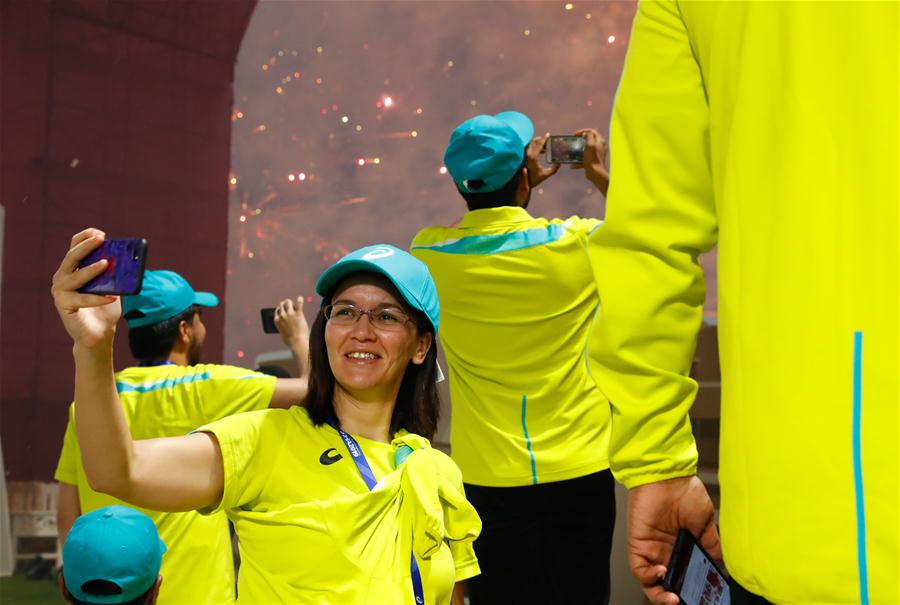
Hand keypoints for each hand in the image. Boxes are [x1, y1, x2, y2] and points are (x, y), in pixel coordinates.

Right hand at [50, 228, 121, 349]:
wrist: (99, 334)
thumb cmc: (105, 308)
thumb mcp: (113, 286)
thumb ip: (116, 274)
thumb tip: (130, 260)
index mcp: (73, 269)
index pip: (74, 247)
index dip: (85, 237)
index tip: (100, 233)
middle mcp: (62, 277)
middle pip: (72, 257)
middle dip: (86, 246)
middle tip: (101, 239)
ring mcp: (61, 292)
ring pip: (75, 277)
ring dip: (91, 269)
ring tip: (106, 264)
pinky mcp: (64, 306)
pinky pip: (82, 300)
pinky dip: (98, 298)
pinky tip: (112, 297)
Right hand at [274, 297, 309, 348]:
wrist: (297, 343)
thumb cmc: (291, 341)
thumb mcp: (283, 333)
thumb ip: (282, 327)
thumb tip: (284, 327)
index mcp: (277, 320)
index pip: (277, 310)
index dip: (282, 309)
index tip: (285, 310)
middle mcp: (282, 315)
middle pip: (282, 304)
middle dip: (286, 304)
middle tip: (291, 306)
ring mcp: (290, 314)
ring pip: (288, 302)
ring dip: (291, 302)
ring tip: (295, 304)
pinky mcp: (298, 314)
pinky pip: (299, 303)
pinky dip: (300, 300)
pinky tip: (300, 298)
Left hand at [525, 133, 560, 187]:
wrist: (522, 184)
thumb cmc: (533, 179)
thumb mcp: (545, 174)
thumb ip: (553, 169)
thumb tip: (559, 163)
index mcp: (533, 157)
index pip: (539, 144)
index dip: (544, 139)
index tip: (548, 134)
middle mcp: (528, 154)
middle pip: (534, 141)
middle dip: (541, 140)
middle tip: (548, 142)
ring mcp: (525, 155)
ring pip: (531, 144)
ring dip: (538, 144)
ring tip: (545, 149)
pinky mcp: (523, 157)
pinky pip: (529, 148)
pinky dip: (535, 147)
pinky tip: (541, 152)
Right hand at [574, 128, 609, 194]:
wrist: (595, 173)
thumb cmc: (592, 158)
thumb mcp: (590, 145)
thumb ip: (588, 136)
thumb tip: (585, 133)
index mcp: (600, 141)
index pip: (592, 131)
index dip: (583, 131)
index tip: (575, 135)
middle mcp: (600, 147)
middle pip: (589, 140)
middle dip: (580, 140)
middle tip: (574, 141)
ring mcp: (597, 154)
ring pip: (586, 150)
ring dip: (578, 151)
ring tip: (572, 153)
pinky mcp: (593, 161)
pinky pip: (585, 159)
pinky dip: (579, 161)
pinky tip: (573, 165)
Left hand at [628, 476, 720, 604]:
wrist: (668, 475)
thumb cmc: (685, 491)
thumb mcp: (706, 521)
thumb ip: (711, 544)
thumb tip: (722, 564)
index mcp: (682, 547)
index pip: (684, 576)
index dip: (691, 588)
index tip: (702, 596)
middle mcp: (666, 551)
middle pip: (668, 583)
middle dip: (677, 596)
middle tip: (687, 600)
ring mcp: (651, 549)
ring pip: (652, 583)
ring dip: (661, 594)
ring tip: (674, 597)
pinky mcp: (638, 544)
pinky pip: (639, 569)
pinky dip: (649, 577)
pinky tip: (662, 574)